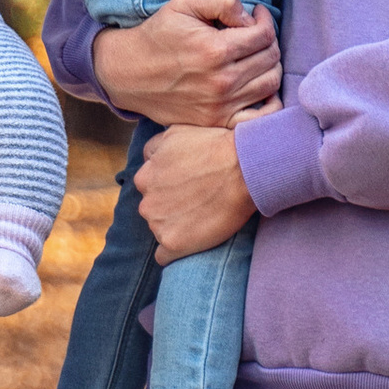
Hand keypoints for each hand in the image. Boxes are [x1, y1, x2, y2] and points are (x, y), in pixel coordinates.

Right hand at [91, 0, 280, 130]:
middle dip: (268, 40)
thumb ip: (222, 0)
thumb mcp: (184, 3)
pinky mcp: (217, 121)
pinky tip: (258, 84)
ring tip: (254, 54)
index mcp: (215, 50)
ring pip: (271, 83)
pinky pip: (259, 117)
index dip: (265, 20)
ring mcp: (221, 106)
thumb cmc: (158, 35)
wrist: (129, 74)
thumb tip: (250, 16)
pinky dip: (269, 101)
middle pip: (271, 58)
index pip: (264, 34)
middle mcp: (222, 81)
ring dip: (270, 64)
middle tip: (254, 33)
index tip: (255, 15)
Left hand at [136, 122, 255, 257]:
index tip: (189, 187)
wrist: (244, 168)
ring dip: (176, 227)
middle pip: (153, 209)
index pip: (149, 187)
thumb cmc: (216, 147)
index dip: (170, 187)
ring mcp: (158, 224)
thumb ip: (154, 147)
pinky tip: (193, 242)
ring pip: (160, 230)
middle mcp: (146, 201)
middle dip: (171, 207)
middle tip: (199, 202)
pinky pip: (164, 256)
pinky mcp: (173, 244)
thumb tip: (148, 157)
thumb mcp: (176, 132)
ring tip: (204, 218)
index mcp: (144, 176)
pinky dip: (175, 252)